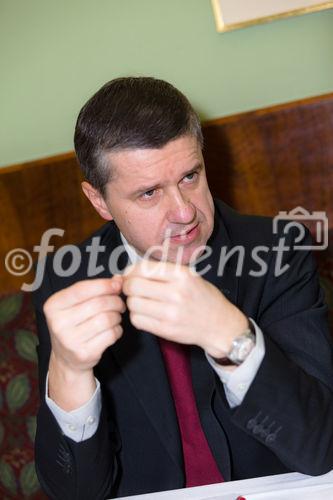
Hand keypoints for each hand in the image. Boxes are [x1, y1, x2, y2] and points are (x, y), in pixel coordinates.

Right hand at [44, 276, 124, 408]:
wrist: (67, 358)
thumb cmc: (74, 324)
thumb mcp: (75, 304)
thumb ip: (94, 289)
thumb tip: (118, 280)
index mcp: (53, 306)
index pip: (82, 289)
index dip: (104, 285)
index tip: (117, 284)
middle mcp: (58, 323)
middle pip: (99, 304)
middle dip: (115, 301)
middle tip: (119, 303)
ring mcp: (70, 340)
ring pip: (107, 319)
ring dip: (117, 316)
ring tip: (115, 316)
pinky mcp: (84, 353)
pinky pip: (111, 334)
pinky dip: (117, 329)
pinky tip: (113, 329)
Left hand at [123, 261, 248, 357]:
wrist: (220, 325)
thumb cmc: (203, 298)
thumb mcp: (189, 276)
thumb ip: (163, 271)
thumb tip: (131, 270)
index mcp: (181, 274)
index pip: (143, 268)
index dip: (130, 271)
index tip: (129, 275)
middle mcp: (176, 292)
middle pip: (133, 286)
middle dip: (128, 286)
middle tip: (132, 289)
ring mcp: (171, 313)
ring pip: (133, 304)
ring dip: (133, 302)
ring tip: (142, 302)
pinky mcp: (166, 330)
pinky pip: (138, 320)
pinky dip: (137, 316)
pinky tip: (146, 314)